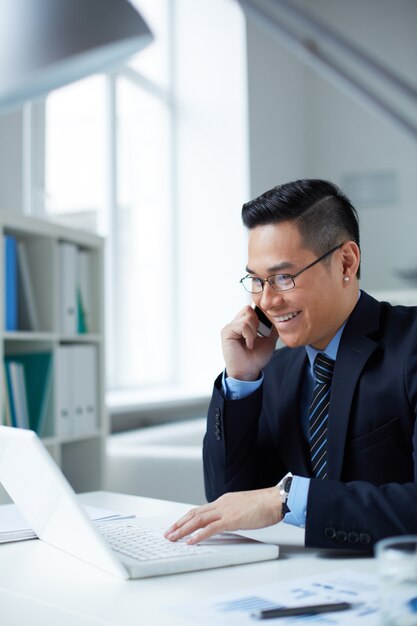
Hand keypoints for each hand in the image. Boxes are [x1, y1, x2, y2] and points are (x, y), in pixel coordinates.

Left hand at [164, 487, 281, 544]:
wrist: (275, 500)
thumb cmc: (264, 505)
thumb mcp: (244, 507)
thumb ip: (233, 513)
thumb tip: (228, 522)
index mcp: (224, 501)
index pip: (200, 510)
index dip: (186, 518)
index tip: (177, 525)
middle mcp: (221, 504)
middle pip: (195, 513)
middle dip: (179, 523)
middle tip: (168, 533)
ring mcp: (225, 511)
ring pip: (198, 520)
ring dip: (183, 529)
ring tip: (173, 537)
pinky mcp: (232, 519)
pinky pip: (211, 528)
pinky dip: (199, 535)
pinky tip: (191, 541)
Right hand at [221, 305, 277, 379]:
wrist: (248, 371)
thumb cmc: (255, 358)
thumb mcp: (269, 340)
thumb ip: (272, 328)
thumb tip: (279, 318)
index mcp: (244, 324)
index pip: (252, 308)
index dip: (260, 314)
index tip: (266, 326)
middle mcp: (236, 323)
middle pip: (249, 309)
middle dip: (257, 322)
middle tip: (257, 335)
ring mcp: (230, 327)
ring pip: (247, 316)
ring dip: (254, 331)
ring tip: (252, 342)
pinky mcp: (227, 332)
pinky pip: (242, 325)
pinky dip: (249, 336)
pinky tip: (249, 345)